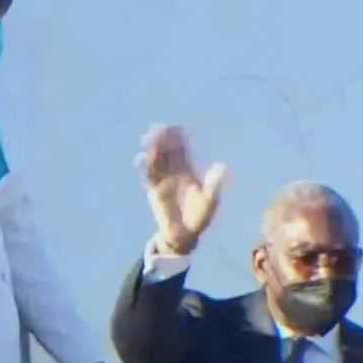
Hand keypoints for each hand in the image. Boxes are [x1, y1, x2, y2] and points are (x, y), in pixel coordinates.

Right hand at [136, 125, 226, 253]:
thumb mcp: (210, 200)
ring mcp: (163, 181)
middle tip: (158, 127)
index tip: (175, 128)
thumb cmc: (199, 218)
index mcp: (188, 172)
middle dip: (162, 140)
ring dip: (151, 150)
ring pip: (156, 161)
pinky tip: (140, 158)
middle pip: (167, 152)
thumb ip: (214, 184)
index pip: (182, 151)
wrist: (184, 235)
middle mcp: (174, 173)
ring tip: (147, 138)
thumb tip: (222, 166)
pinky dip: (144, 167)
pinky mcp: (154, 190)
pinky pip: (148, 176)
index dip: (178, 140)